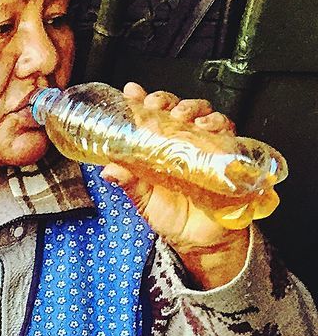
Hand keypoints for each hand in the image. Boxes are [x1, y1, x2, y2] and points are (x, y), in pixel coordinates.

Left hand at [100, 83, 250, 288]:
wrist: (202, 241)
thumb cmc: (173, 217)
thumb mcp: (144, 202)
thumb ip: (129, 184)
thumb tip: (108, 170)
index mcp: (158, 149)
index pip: (150, 118)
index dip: (141, 102)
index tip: (132, 94)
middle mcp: (181, 143)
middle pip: (176, 108)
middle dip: (166, 101)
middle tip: (156, 105)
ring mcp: (205, 146)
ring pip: (201, 113)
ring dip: (191, 108)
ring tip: (182, 116)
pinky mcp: (226, 153)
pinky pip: (227, 130)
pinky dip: (218, 123)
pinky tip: (208, 126)